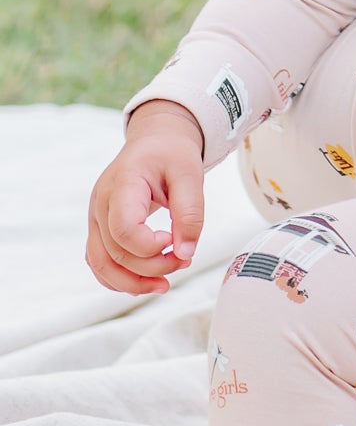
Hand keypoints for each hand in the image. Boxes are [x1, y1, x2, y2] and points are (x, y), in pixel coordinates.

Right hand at [85, 101, 205, 294]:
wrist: (155, 140)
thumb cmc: (172, 154)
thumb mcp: (191, 173)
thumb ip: (191, 212)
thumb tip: (186, 253)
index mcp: (121, 184)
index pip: (123, 229)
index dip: (150, 246)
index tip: (174, 239)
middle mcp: (100, 204)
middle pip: (116, 252)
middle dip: (152, 266)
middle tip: (184, 261)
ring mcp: (95, 217)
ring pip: (102, 264)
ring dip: (132, 282)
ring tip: (165, 285)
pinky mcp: (100, 228)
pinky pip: (100, 262)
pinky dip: (119, 278)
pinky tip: (145, 282)